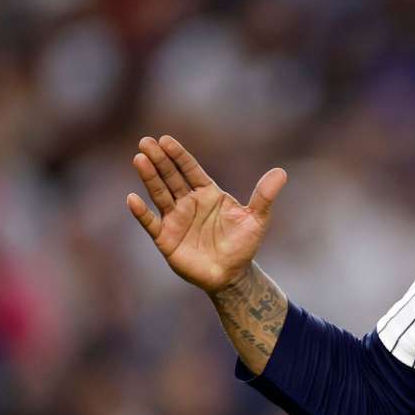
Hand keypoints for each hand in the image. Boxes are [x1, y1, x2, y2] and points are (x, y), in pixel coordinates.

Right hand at [126, 135, 286, 293]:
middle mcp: (188, 202)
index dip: (179, 155)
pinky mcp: (166, 239)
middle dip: (159, 160)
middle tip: (146, 142)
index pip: (190, 169)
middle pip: (171, 177)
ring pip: (160, 194)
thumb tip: (281, 172)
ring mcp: (175, 219)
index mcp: (208, 193)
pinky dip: (142, 212)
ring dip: (149, 177)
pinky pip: (151, 223)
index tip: (166, 140)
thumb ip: (264, 196)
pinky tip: (132, 199)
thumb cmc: (243, 245)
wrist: (231, 275)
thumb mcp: (256, 219)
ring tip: (139, 159)